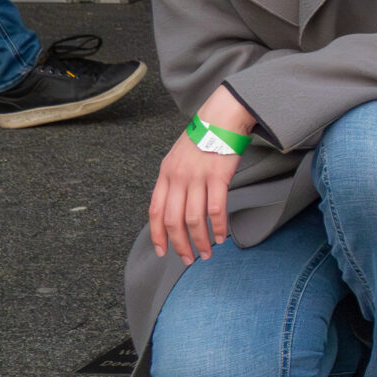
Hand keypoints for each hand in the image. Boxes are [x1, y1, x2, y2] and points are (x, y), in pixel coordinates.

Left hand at [147, 88, 255, 262]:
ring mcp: (197, 177)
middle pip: (173, 220)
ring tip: (207, 253)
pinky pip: (216, 209)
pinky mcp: (218, 176)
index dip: (158, 235)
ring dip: (200, 240)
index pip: (155, 212)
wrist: (221, 118)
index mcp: (165, 174)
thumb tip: (175, 208)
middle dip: (180, 244)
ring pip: (194, 219)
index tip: (163, 252)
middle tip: (188, 259)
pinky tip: (221, 237)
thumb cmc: (202, 139)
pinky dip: (218, 227)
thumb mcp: (178, 158)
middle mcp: (178, 177)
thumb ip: (174, 181)